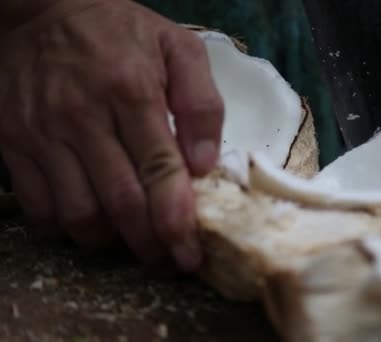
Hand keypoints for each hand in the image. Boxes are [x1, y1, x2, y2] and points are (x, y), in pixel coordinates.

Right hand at [0, 0, 223, 270]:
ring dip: (110, 239)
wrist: (45, 9)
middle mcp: (83, 117)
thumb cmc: (121, 32)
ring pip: (78, 214)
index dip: (176, 220)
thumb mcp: (179, 49)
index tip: (190, 253)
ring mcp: (42, 133)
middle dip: (149, 243)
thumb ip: (202, 104)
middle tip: (168, 259)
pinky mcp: (13, 142)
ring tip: (133, 238)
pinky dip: (67, 226)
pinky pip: (39, 207)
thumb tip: (205, 165)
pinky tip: (92, 218)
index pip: (159, 170)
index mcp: (132, 92)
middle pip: (121, 203)